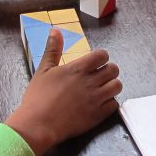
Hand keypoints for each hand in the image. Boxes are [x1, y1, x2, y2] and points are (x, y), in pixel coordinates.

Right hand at [6, 29, 120, 155]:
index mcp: (78, 69)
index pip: (102, 55)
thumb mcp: (43, 70)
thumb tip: (55, 30)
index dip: (100, 58)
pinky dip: (109, 103)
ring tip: (101, 89)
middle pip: (114, 69)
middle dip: (108, 70)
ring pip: (117, 86)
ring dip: (111, 86)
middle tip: (98, 76)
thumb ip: (52, 49)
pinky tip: (99, 103)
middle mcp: (90, 82)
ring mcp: (96, 99)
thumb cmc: (37, 98)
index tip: (94, 63)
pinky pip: (114, 105)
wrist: (38, 125)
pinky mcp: (98, 115)